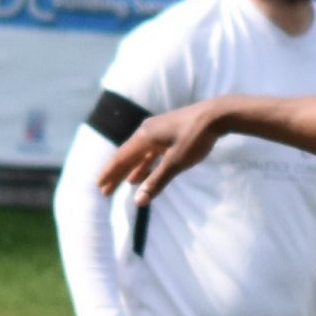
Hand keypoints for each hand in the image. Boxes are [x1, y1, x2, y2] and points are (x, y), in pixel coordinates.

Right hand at [98, 101, 229, 203]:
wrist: (216, 115)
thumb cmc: (196, 138)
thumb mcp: (176, 162)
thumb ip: (156, 181)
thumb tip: (138, 201)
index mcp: (144, 137)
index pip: (121, 159)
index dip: (110, 174)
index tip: (100, 187)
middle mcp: (146, 131)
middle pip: (126, 156)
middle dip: (116, 173)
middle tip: (105, 189)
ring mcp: (157, 130)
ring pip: (139, 153)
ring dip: (131, 169)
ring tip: (124, 182)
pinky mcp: (168, 132)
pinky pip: (151, 151)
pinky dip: (146, 163)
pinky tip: (144, 172)